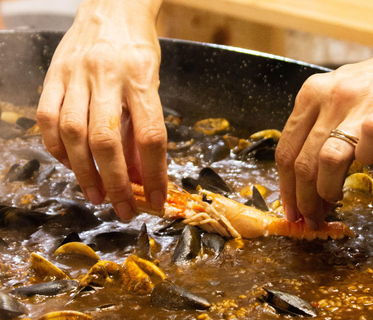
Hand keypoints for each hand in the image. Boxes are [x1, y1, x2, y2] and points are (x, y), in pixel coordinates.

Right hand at [37, 0, 165, 219]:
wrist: (112, 7)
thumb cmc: (138, 49)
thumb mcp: (152, 83)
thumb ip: (142, 127)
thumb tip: (140, 174)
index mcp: (141, 78)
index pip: (150, 135)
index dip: (153, 173)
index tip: (155, 199)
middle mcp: (107, 76)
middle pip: (107, 140)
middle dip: (115, 183)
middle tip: (122, 208)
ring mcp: (75, 74)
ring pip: (74, 133)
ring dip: (84, 172)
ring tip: (96, 196)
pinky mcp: (53, 74)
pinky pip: (48, 118)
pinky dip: (57, 148)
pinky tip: (69, 164)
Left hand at [276, 14, 372, 229]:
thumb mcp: (338, 97)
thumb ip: (320, 129)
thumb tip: (306, 179)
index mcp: (310, 95)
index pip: (284, 149)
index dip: (285, 186)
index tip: (289, 208)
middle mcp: (327, 97)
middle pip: (300, 160)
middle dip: (301, 198)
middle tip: (310, 217)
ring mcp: (356, 104)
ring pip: (325, 159)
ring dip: (325, 191)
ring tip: (330, 205)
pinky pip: (367, 149)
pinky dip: (365, 164)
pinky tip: (367, 165)